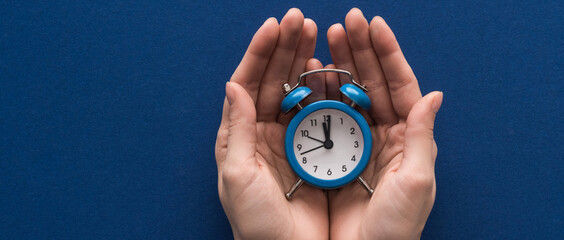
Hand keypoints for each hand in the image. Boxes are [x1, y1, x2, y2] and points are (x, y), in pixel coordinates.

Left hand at [214, 8, 328, 238]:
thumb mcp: (237, 175)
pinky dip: (326, 89)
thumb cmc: (255, 223)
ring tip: (316, 33)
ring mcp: (292, 140)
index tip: (274, 27)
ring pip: (299, 90)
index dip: (259, 53)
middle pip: (275, 79)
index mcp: (241, 136)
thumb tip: (233, 84)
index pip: (248, 83)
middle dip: (286, 47)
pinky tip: (330, 69)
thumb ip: (237, 129)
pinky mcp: (317, 152)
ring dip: (306, 60)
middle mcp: (265, 133)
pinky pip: (321, 112)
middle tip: (300, 19)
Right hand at [325, 9, 443, 238]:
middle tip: (346, 21)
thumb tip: (435, 94)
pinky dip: (321, 92)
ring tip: (328, 35)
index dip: (388, 54)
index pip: (401, 86)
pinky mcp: (334, 155)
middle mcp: (385, 136)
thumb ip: (423, 136)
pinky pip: (328, 115)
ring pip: (349, 93)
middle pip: (374, 82)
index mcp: (408, 139)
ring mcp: (358, 143)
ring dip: (340, 63)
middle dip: (361, 50)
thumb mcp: (416, 181)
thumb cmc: (396, 229)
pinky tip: (313, 71)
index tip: (375, 25)